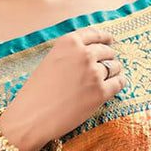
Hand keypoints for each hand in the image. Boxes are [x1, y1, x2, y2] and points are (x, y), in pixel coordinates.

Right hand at [2, 25, 126, 150]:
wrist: (31, 116)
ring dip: (113, 72)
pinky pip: (119, 83)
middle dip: (107, 58)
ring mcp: (94, 73)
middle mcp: (83, 54)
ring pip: (115, 67)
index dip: (104, 37)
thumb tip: (94, 52)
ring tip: (105, 80)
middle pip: (107, 51)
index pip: (94, 34)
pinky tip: (112, 88)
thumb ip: (71, 53)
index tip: (110, 40)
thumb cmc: (37, 91)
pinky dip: (118, 84)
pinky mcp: (101, 92)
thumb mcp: (51, 61)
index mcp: (69, 42)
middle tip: (103, 67)